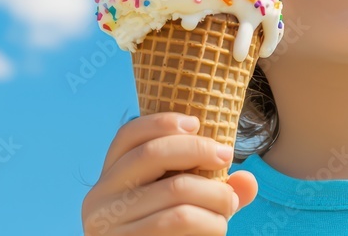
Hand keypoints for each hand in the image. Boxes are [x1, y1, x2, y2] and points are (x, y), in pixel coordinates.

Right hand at [81, 112, 258, 234]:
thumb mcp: (184, 208)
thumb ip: (212, 191)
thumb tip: (248, 182)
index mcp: (109, 180)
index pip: (128, 135)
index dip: (161, 122)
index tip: (196, 123)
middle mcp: (99, 198)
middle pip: (152, 153)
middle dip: (198, 150)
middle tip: (228, 158)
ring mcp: (108, 224)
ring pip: (175, 190)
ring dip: (214, 194)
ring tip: (229, 204)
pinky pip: (178, 220)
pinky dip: (209, 222)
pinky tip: (219, 228)